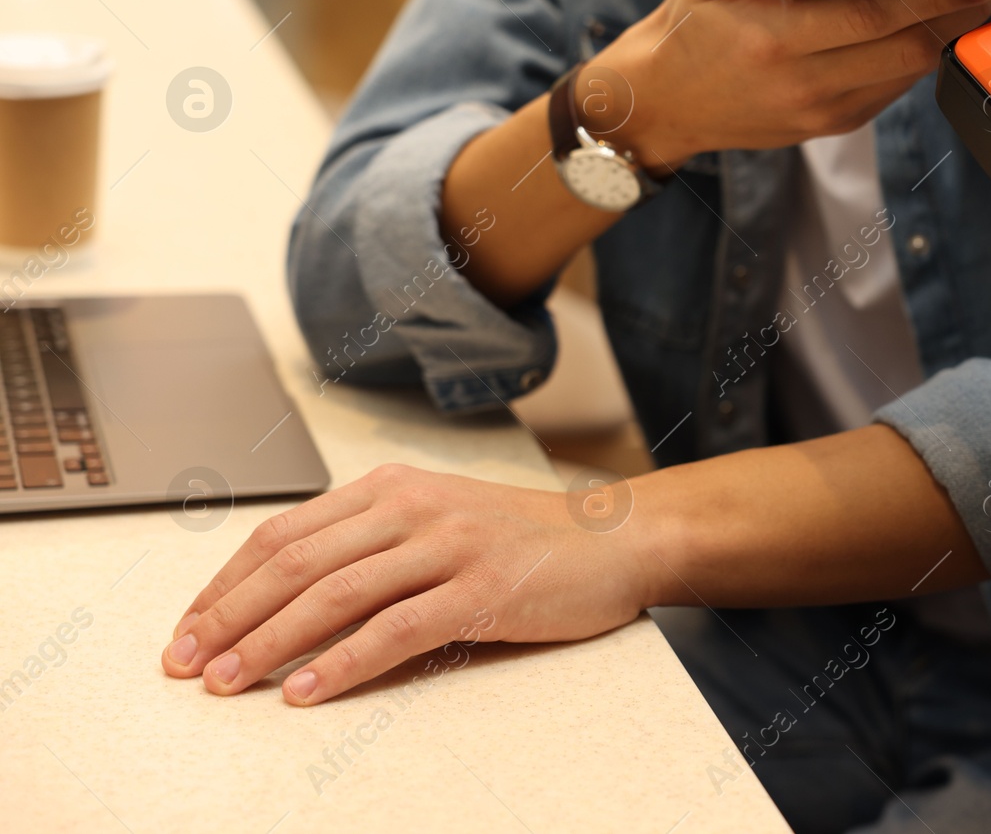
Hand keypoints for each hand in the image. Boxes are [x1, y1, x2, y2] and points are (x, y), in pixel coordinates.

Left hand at [161, 465, 650, 704]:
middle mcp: (412, 506)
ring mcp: (449, 544)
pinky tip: (306, 691)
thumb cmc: (524, 537)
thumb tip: (287, 595)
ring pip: (336, 595)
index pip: (284, 533)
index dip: (225, 583)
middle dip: (229, 617)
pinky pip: (397, 629)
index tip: (188, 629)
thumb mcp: (439, 519)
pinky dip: (343, 663)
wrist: (617, 537)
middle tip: (185, 664)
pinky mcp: (483, 587)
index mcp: (391, 486)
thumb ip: (373, 542)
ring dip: (270, 643)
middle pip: (297, 563)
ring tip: (226, 684)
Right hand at [591, 0, 990, 169]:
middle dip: (960, 13)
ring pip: (905, 75)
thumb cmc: (689, 26)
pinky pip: (889, 91)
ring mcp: (820, 113)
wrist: (665, 102)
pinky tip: (936, 28)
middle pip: (906, 49)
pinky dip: (918, 58)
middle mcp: (804, 85)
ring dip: (947, 37)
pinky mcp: (828, 126)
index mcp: (775, 40)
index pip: (875, 15)